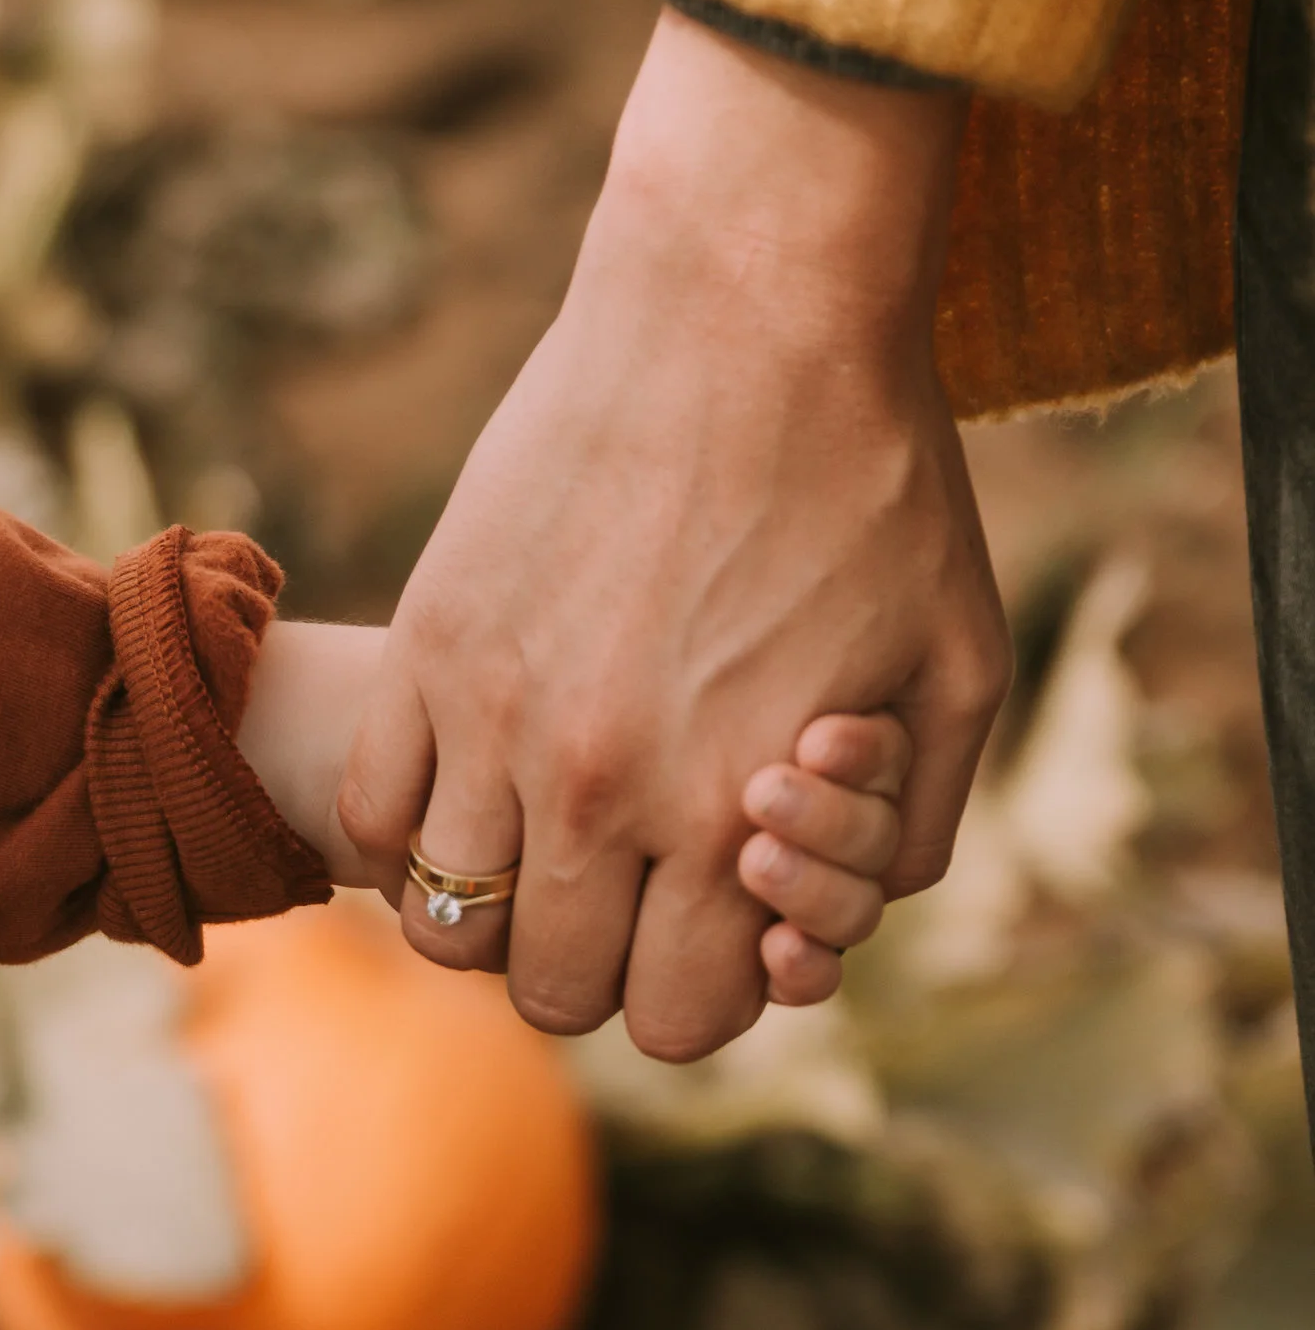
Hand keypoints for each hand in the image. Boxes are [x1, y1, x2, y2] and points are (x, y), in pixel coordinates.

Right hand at [340, 8, 1011, 1059]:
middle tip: (625, 886)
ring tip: (536, 840)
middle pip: (553, 991)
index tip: (708, 924)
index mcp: (730, 814)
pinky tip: (469, 779)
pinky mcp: (430, 637)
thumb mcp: (956, 669)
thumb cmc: (875, 478)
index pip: (675, 1021)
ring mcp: (496, 715)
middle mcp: (599, 788)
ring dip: (495, 906)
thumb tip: (824, 927)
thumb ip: (913, 829)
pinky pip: (373, 815)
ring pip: (447, 923)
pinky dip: (413, 830)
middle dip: (597, 962)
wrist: (748, 309)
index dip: (699, 992)